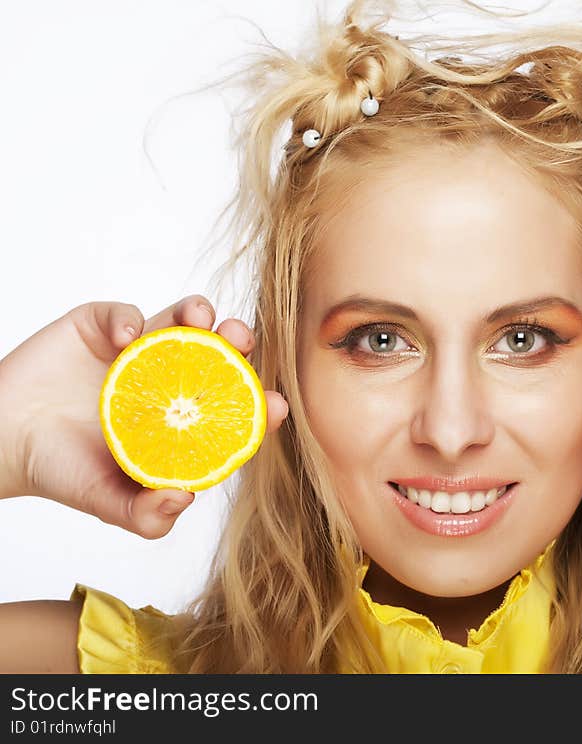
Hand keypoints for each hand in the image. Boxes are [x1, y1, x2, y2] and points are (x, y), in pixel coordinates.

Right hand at [0, 295, 288, 537]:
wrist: (3, 440)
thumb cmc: (64, 472)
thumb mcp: (108, 503)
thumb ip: (147, 514)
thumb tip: (185, 497)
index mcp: (185, 419)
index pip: (234, 408)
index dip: (260, 405)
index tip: (277, 405)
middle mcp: (171, 380)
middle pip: (220, 354)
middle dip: (239, 343)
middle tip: (241, 340)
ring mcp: (139, 351)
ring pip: (182, 320)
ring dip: (198, 314)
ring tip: (200, 321)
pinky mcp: (102, 328)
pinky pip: (124, 313)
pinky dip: (126, 319)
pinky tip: (120, 340)